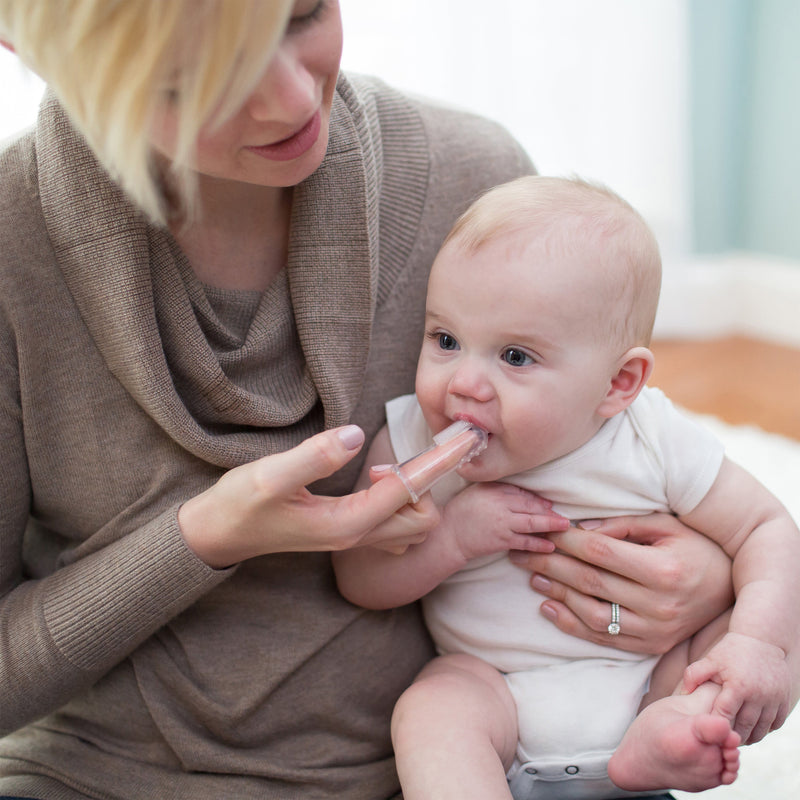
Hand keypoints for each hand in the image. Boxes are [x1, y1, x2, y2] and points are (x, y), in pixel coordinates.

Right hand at [178, 425, 434, 567]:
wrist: (220, 534)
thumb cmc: (240, 505)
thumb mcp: (270, 476)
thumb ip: (314, 457)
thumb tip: (356, 435)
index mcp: (348, 523)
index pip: (408, 489)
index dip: (440, 460)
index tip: (467, 437)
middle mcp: (358, 536)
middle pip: (423, 517)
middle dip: (428, 482)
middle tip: (394, 455)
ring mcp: (354, 538)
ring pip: (412, 523)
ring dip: (414, 492)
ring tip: (382, 467)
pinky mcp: (348, 531)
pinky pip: (395, 522)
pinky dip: (403, 499)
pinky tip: (381, 479)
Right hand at [440, 483, 566, 562]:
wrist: (448, 534)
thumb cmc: (461, 511)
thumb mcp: (477, 491)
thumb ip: (498, 489)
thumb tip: (521, 492)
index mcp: (494, 491)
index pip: (522, 493)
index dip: (538, 499)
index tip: (549, 503)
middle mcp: (500, 506)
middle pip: (530, 507)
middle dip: (549, 512)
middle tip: (564, 516)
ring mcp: (502, 524)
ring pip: (531, 524)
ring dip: (549, 525)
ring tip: (564, 527)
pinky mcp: (500, 541)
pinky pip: (523, 542)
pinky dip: (538, 544)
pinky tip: (549, 546)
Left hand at [510, 513, 733, 653]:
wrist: (730, 588)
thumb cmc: (694, 547)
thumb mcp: (665, 526)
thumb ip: (622, 526)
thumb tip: (579, 530)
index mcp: (664, 571)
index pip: (601, 554)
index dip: (566, 541)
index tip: (541, 530)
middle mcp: (659, 606)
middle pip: (590, 582)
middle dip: (549, 564)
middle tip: (520, 551)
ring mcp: (655, 631)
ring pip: (592, 614)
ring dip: (556, 594)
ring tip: (532, 576)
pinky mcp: (650, 647)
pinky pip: (602, 639)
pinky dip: (571, 624)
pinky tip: (549, 606)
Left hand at [683, 632, 790, 743]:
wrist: (762, 639)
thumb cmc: (731, 650)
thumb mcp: (710, 659)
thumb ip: (693, 675)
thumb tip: (683, 694)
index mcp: (738, 686)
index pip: (725, 715)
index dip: (716, 724)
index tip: (708, 729)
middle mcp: (759, 695)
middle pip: (744, 727)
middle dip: (731, 736)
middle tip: (720, 740)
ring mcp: (774, 699)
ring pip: (761, 730)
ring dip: (749, 737)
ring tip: (735, 738)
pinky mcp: (784, 700)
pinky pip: (775, 724)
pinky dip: (764, 730)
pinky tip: (752, 730)